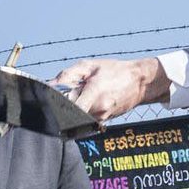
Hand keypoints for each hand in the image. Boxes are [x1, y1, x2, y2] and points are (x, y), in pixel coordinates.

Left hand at [53, 57, 168, 122]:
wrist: (139, 82)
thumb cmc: (115, 71)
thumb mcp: (89, 66)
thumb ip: (67, 75)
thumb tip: (49, 86)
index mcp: (94, 93)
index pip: (68, 109)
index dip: (55, 105)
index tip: (50, 99)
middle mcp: (98, 110)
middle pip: (68, 115)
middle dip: (62, 106)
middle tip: (63, 94)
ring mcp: (101, 119)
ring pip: (76, 118)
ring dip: (71, 108)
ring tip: (78, 94)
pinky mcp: (103, 122)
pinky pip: (84, 119)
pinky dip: (80, 111)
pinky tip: (85, 100)